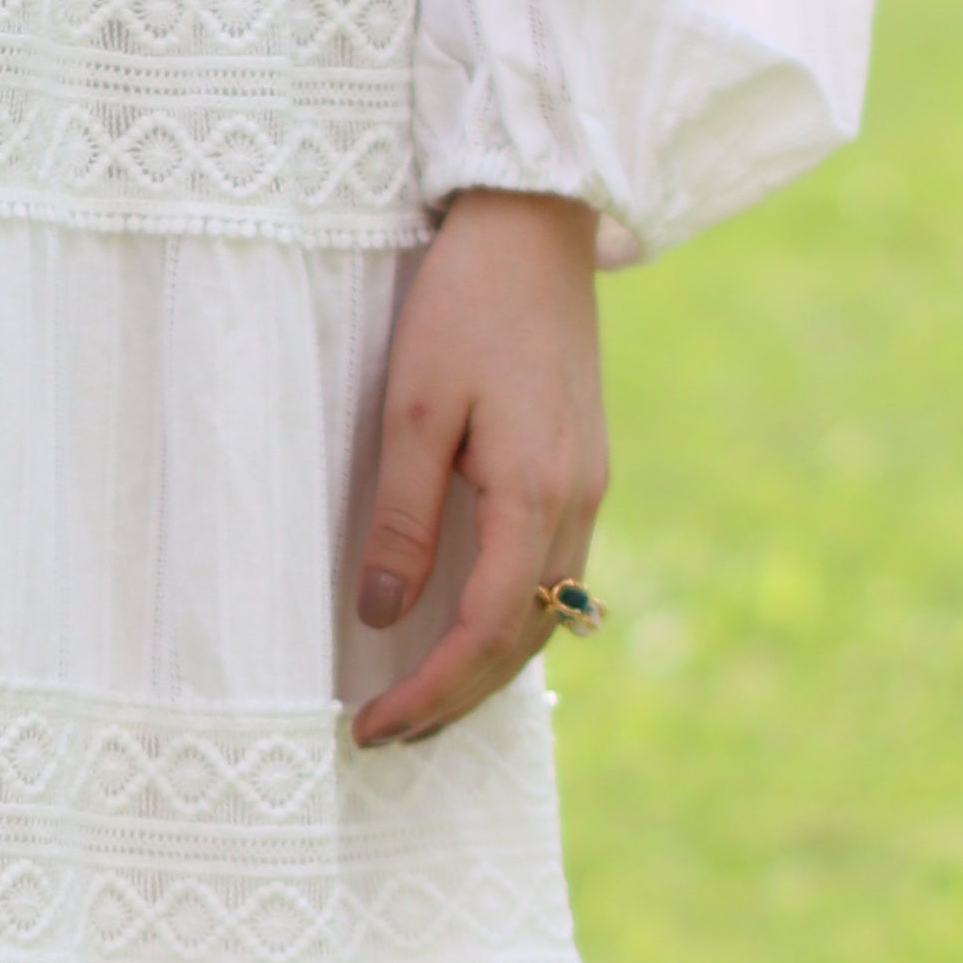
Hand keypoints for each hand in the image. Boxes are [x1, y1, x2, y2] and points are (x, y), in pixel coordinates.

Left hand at [349, 188, 607, 744]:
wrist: (535, 226)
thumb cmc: (464, 305)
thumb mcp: (412, 409)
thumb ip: (404, 517)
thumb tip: (384, 613)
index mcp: (535, 495)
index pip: (483, 631)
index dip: (430, 691)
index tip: (372, 727)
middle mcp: (577, 504)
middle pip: (524, 640)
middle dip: (457, 699)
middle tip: (389, 735)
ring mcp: (589, 487)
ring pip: (549, 616)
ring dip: (488, 669)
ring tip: (424, 702)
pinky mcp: (584, 468)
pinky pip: (557, 576)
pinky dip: (513, 623)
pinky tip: (474, 630)